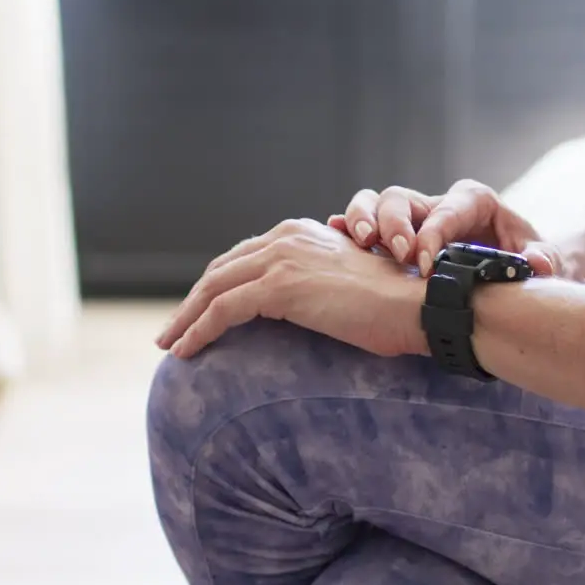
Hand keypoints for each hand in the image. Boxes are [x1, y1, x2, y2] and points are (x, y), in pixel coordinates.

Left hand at [156, 219, 426, 358]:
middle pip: (221, 270)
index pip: (243, 257)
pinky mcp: (279, 287)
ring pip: (213, 289)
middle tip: (172, 330)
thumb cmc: (394, 305)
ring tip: (169, 344)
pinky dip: (198, 331)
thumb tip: (299, 307)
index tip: (198, 310)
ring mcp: (281, 259)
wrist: (415, 305)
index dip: (215, 284)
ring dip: (185, 319)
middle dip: (191, 301)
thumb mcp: (348, 284)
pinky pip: (223, 311)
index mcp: (302, 233)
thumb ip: (317, 284)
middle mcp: (286, 237)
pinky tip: (185, 352)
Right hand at [327, 179, 561, 277]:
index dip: (433, 234)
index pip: (447, 210)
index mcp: (472, 201)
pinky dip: (345, 229)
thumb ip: (542, 259)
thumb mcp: (541, 257)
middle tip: (398, 255)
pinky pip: (361, 223)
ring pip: (375, 204)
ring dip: (363, 220)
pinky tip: (332, 236)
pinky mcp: (393, 235)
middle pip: (402, 199)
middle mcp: (436, 204)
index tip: (426, 264)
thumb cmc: (526, 258)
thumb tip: (538, 263)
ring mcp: (411, 218)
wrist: (512, 266)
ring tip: (362, 243)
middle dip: (395, 224)